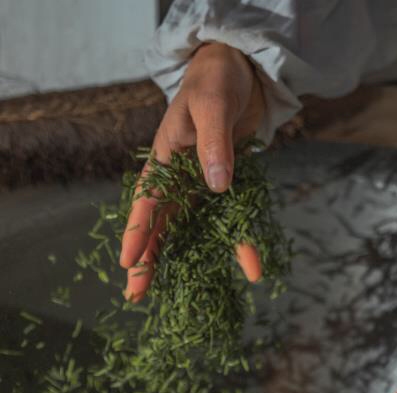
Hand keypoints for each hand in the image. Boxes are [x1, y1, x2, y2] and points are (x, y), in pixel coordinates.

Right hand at [119, 42, 264, 301]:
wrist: (243, 74)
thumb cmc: (216, 81)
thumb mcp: (212, 105)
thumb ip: (214, 146)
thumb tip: (217, 187)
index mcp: (165, 159)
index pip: (146, 202)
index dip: (137, 234)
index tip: (128, 263)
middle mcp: (180, 180)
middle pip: (162, 227)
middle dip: (150, 261)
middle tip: (136, 296)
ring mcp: (204, 189)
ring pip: (193, 233)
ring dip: (189, 263)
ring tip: (182, 298)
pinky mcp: (229, 192)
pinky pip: (234, 224)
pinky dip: (242, 245)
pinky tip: (252, 270)